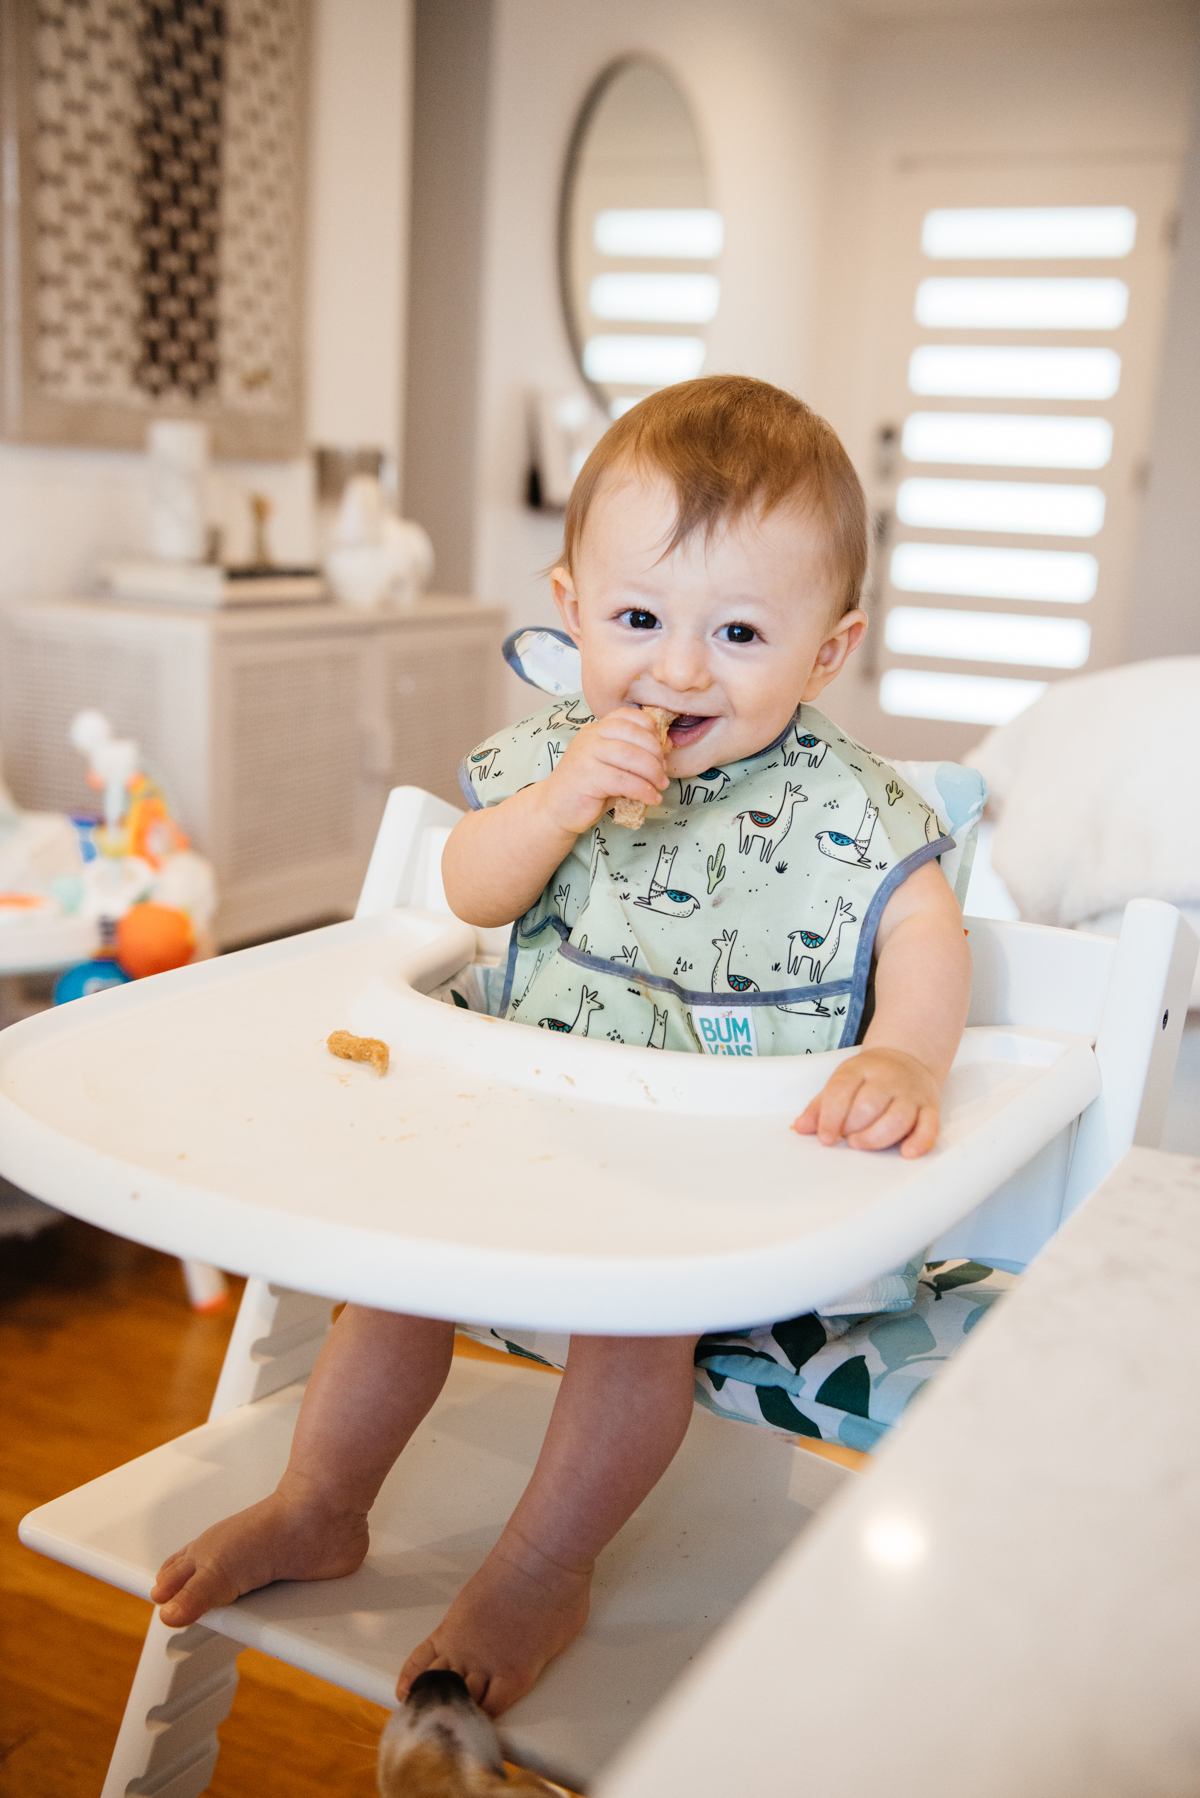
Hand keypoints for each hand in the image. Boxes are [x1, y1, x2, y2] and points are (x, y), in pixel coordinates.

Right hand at [539, 705, 669, 836]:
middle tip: (663, 774)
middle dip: (656, 755)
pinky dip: (643, 790)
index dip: (652, 731)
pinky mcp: (587, 777)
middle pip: (635, 735)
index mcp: (597, 729)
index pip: (630, 716)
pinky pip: (624, 780)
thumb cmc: (587, 788)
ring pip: (631, 756)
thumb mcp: (613, 765)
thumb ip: (634, 754)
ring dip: (653, 773)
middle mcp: (591, 736)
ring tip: (660, 786)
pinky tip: (651, 798)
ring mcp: (587, 755)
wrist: (556, 809)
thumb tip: (668, 745)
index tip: (662, 751)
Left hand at [791, 1047, 941, 1158]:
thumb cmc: (869, 1078)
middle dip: (853, 1127)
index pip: (842, 1090)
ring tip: (861, 1145)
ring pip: (898, 1117)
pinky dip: (920, 1141)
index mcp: (860, 1070)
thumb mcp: (842, 1082)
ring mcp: (910, 1094)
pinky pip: (929, 1125)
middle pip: (869, 1105)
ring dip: (877, 1137)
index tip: (825, 1138)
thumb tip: (801, 1127)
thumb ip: (821, 1106)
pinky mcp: (930, 1108)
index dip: (831, 1116)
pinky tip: (906, 1153)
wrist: (908, 1059)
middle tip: (846, 1140)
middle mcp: (887, 1080)